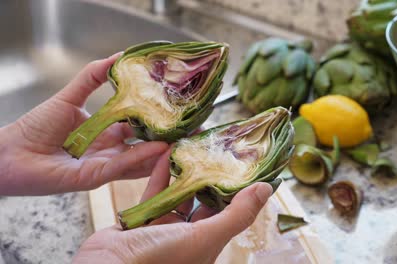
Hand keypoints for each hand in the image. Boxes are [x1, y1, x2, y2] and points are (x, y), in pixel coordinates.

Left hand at [0, 53, 169, 194]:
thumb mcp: (70, 96)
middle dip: (169, 139)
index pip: (139, 126)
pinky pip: (123, 167)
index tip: (177, 109)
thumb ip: (92, 77)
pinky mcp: (95, 178)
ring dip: (162, 151)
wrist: (11, 151)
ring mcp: (105, 166)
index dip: (158, 119)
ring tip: (184, 140)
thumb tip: (117, 56)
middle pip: (146, 145)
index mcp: (107, 133)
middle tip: (192, 129)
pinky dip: (141, 157)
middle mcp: (111, 151)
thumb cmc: (36, 126)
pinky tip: (159, 147)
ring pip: (140, 159)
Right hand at [73, 151, 272, 263]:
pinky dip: (161, 175)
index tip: (241, 165)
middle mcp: (186, 239)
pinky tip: (167, 154)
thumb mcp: (205, 236)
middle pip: (202, 203)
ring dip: (184, 174)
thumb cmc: (158, 259)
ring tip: (193, 148)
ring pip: (177, 197)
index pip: (227, 214)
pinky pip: (154, 194)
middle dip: (208, 178)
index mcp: (206, 246)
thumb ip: (236, 214)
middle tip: (216, 152)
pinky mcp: (140, 221)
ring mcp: (163, 231)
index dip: (235, 191)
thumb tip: (266, 189)